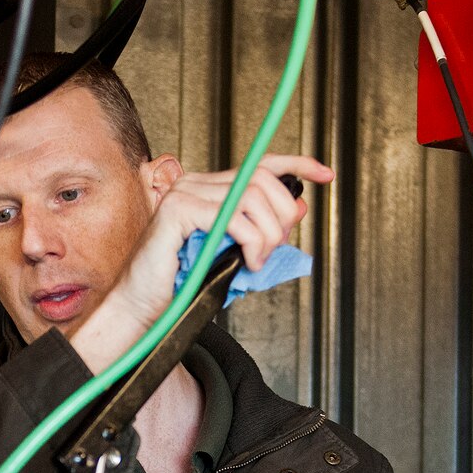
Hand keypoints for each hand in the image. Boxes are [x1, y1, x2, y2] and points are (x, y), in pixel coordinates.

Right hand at [71, 154, 332, 371]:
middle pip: (262, 180)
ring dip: (268, 236)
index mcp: (210, 189)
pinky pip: (233, 216)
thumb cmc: (184, 285)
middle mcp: (197, 184)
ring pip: (252, 197)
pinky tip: (246, 261)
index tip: (326, 174)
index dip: (296, 164)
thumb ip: (264, 231)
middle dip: (282, 217)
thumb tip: (299, 206)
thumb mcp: (236, 254)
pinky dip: (251, 241)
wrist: (146, 308)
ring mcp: (185, 194)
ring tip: (256, 261)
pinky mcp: (178, 211)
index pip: (259, 163)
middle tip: (273, 251)